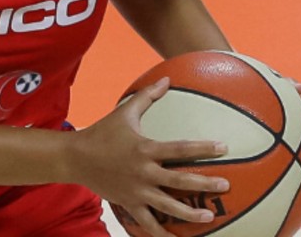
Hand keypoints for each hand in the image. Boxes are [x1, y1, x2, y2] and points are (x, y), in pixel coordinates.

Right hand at [67, 77, 229, 236]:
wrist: (76, 158)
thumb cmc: (102, 132)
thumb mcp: (125, 111)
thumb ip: (148, 96)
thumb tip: (167, 78)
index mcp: (145, 149)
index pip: (179, 149)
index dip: (202, 148)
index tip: (223, 147)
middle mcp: (143, 172)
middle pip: (178, 181)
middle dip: (204, 184)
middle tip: (225, 185)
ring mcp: (136, 191)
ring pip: (167, 207)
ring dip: (189, 214)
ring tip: (208, 218)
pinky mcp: (129, 204)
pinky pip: (147, 223)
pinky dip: (161, 233)